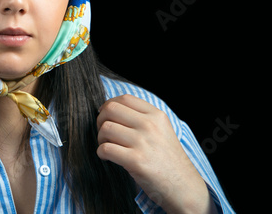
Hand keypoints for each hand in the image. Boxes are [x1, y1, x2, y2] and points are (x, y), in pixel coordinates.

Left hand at [96, 94, 216, 213]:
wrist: (183, 187)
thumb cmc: (168, 159)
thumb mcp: (162, 130)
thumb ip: (142, 118)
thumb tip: (111, 109)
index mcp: (156, 115)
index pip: (125, 98)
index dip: (109, 104)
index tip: (104, 113)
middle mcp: (150, 125)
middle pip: (111, 109)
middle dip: (101, 120)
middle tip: (103, 132)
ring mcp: (142, 142)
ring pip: (106, 128)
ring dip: (100, 138)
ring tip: (106, 146)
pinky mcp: (136, 161)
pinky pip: (106, 149)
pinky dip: (101, 153)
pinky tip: (107, 157)